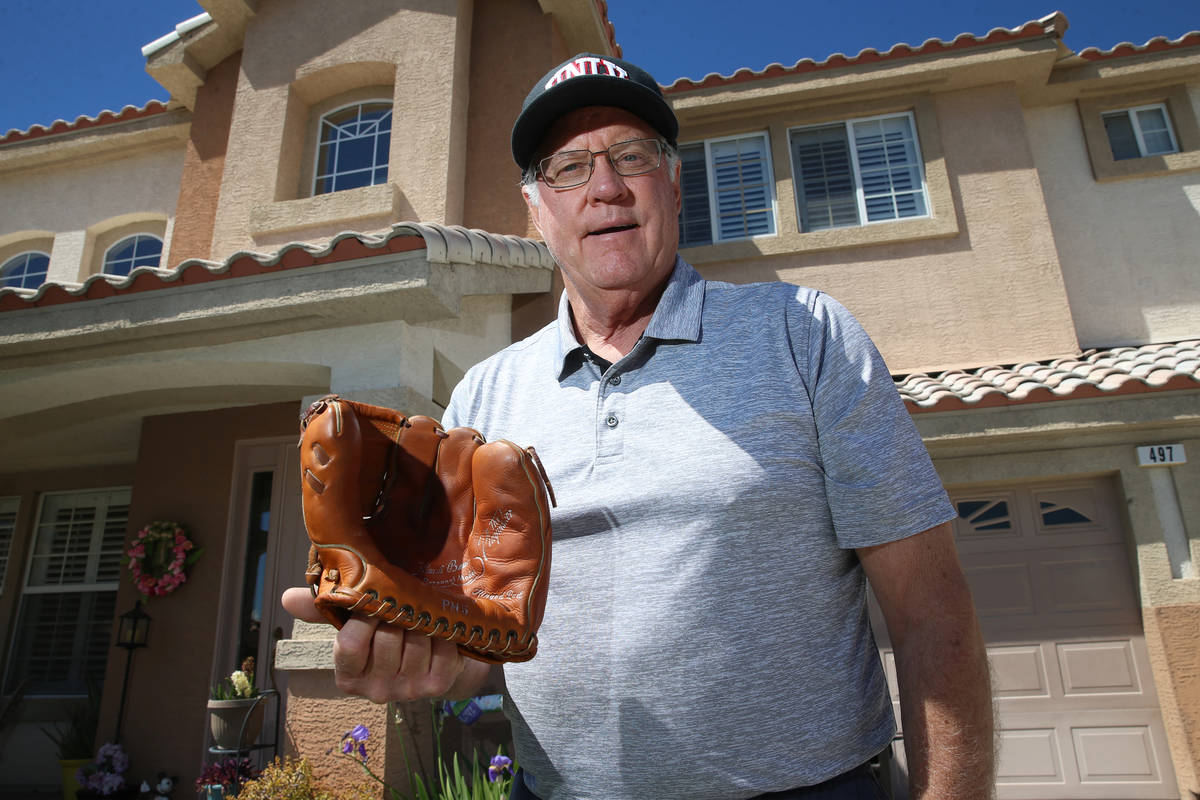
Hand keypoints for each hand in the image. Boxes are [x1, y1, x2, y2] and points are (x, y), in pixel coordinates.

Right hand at [281, 587, 491, 703]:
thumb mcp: (351, 623)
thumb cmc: (383, 634)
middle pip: (387, 638)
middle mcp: (375, 691)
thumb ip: (322, 611)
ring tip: (420, 612)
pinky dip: (442, 631)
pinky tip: (438, 626)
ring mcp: (407, 691)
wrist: (429, 657)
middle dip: (396, 614)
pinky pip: (441, 648)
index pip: (349, 644)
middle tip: (402, 603)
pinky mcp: (436, 687)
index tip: (374, 600)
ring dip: (421, 620)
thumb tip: (286, 598)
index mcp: (348, 676)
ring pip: (416, 640)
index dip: (363, 617)